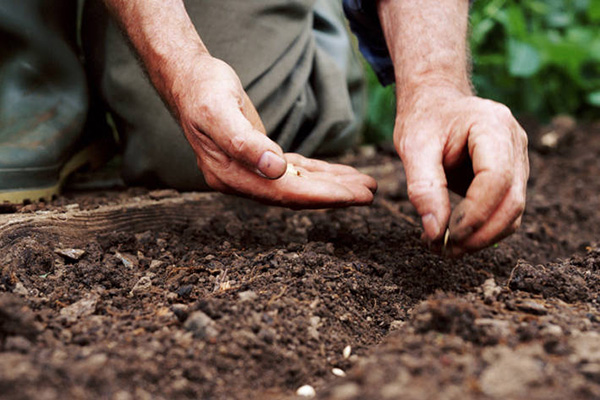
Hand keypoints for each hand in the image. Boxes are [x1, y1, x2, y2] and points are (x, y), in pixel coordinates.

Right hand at [171, 55, 376, 207]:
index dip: (321, 196)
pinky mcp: (259, 159)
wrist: (188, 81)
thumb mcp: (220, 112)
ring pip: (299, 184)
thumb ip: (245, 143)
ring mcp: (250, 172)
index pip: (285, 193)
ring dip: (331, 184)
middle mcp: (242, 180)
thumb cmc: (203, 92)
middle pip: (296, 194)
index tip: (353, 197)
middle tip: (370, 194)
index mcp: (232, 176)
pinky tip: (338, 174)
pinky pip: (294, 171)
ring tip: (364, 185)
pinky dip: (318, 173)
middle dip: (334, 194)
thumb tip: (276, 169)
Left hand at [395, 89, 528, 255]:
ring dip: (482, 238)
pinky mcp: (512, 176)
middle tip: (442, 251)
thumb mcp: (413, 147)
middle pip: (512, 201)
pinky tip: (453, 236)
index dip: (473, 214)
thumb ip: (423, 188)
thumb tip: (434, 232)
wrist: (436, 103)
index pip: (496, 179)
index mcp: (493, 126)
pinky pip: (504, 211)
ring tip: (444, 248)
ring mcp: (518, 160)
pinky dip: (482, 230)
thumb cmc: (424, 119)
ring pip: (513, 212)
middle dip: (479, 234)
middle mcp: (515, 142)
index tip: (443, 235)